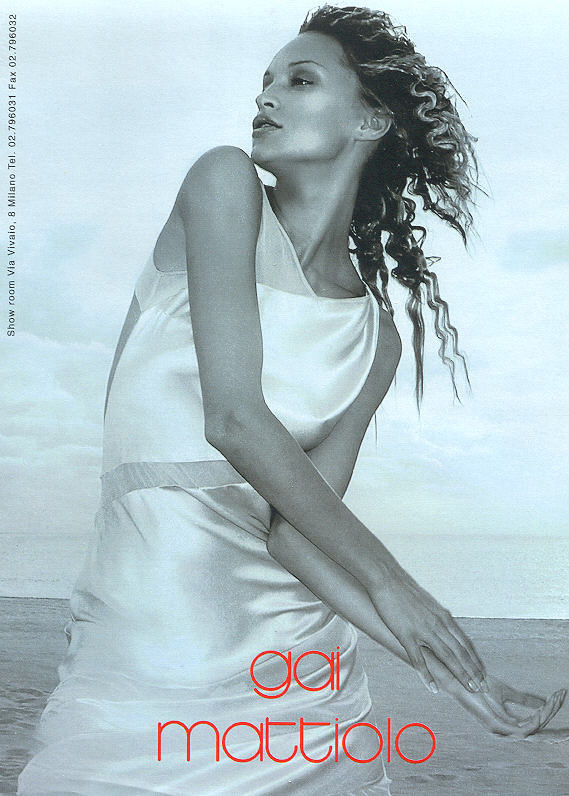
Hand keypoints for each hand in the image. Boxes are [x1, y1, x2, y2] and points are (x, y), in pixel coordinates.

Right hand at [370, 566, 485, 694]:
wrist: (387, 578)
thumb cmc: (405, 590)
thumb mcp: (428, 603)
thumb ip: (437, 617)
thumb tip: (445, 628)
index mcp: (444, 617)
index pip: (465, 642)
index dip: (475, 659)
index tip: (482, 673)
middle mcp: (438, 624)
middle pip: (460, 652)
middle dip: (472, 671)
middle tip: (481, 687)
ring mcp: (423, 630)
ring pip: (446, 656)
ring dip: (460, 674)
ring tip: (469, 688)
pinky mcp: (406, 635)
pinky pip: (418, 659)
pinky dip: (427, 675)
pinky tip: (433, 688)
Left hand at [431, 659, 567, 739]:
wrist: (458, 678)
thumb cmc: (477, 685)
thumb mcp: (506, 691)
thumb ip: (524, 699)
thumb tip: (543, 701)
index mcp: (508, 725)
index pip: (535, 730)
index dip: (551, 724)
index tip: (566, 717)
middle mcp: (505, 731)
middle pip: (537, 736)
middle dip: (555, 734)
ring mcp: (500, 730)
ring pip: (532, 729)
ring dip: (548, 714)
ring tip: (557, 699)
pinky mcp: (495, 725)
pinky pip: (523, 726)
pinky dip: (536, 716)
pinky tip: (545, 706)